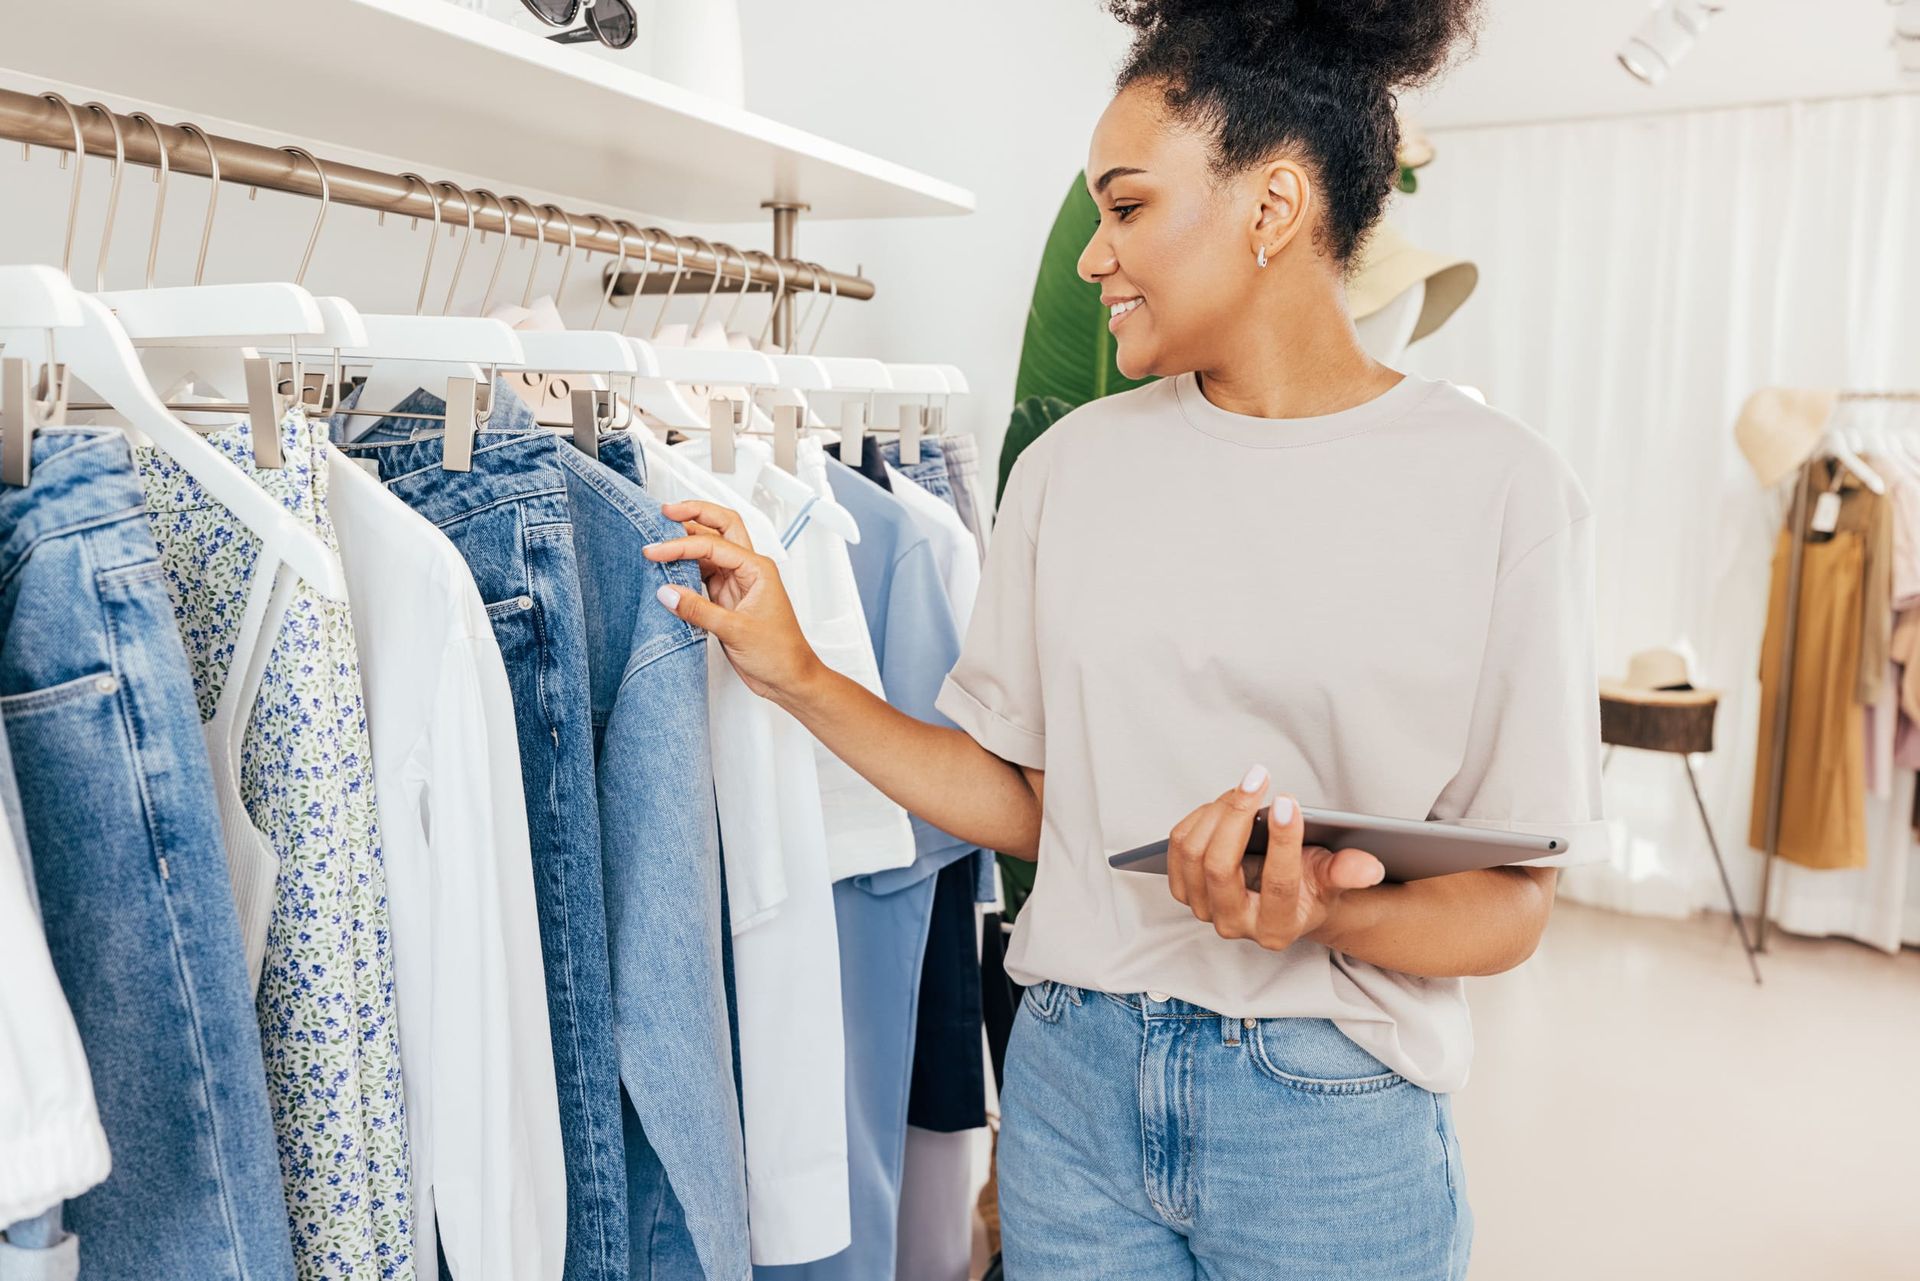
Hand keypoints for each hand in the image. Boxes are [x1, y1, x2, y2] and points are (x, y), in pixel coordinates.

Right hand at [644, 500, 821, 701]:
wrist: (789, 679)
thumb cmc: (780, 654)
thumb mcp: (736, 631)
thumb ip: (698, 610)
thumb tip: (666, 592)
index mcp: (758, 569)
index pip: (713, 545)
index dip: (680, 545)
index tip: (654, 551)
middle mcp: (748, 570)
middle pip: (721, 528)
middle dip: (694, 514)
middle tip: (665, 511)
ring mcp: (736, 583)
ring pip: (709, 550)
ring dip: (686, 542)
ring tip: (660, 540)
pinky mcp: (726, 599)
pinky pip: (702, 575)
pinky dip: (684, 569)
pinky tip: (668, 570)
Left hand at [1166, 766, 1385, 952]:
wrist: (1283, 901)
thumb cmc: (1310, 887)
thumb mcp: (1333, 880)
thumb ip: (1348, 873)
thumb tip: (1369, 867)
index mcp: (1277, 928)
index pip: (1278, 884)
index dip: (1284, 841)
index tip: (1288, 801)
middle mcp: (1234, 924)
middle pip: (1219, 865)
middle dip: (1238, 815)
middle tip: (1259, 778)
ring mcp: (1204, 908)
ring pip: (1194, 852)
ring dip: (1218, 812)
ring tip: (1246, 789)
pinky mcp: (1185, 889)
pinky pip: (1179, 846)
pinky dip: (1200, 817)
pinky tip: (1226, 804)